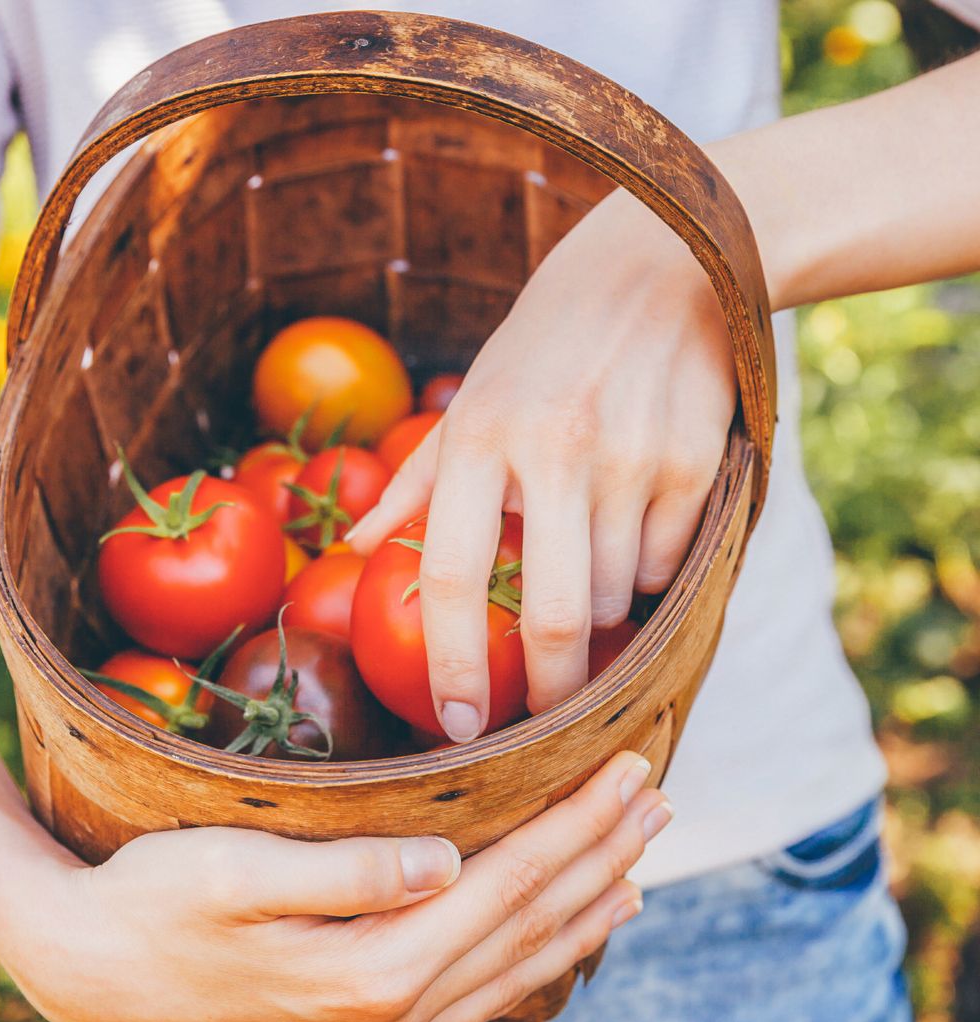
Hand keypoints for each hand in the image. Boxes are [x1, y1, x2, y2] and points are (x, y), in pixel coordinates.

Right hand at [0, 752, 668, 1021]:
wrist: (85, 974)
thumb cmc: (150, 900)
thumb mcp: (234, 869)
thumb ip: (347, 872)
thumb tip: (450, 863)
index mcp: (368, 970)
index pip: (506, 885)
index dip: (575, 825)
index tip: (630, 771)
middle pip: (521, 932)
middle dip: (596, 863)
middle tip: (655, 805)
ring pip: (502, 984)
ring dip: (572, 931)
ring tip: (632, 885)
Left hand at [348, 191, 736, 738]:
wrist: (657, 267)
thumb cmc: (541, 353)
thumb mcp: (468, 405)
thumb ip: (412, 486)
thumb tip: (358, 555)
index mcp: (480, 437)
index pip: (455, 574)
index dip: (452, 663)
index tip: (455, 724)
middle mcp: (554, 449)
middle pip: (553, 615)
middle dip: (549, 688)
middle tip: (539, 714)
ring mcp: (631, 458)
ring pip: (616, 597)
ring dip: (598, 614)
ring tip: (586, 566)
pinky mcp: (693, 463)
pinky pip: (665, 566)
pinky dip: (646, 574)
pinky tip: (634, 528)